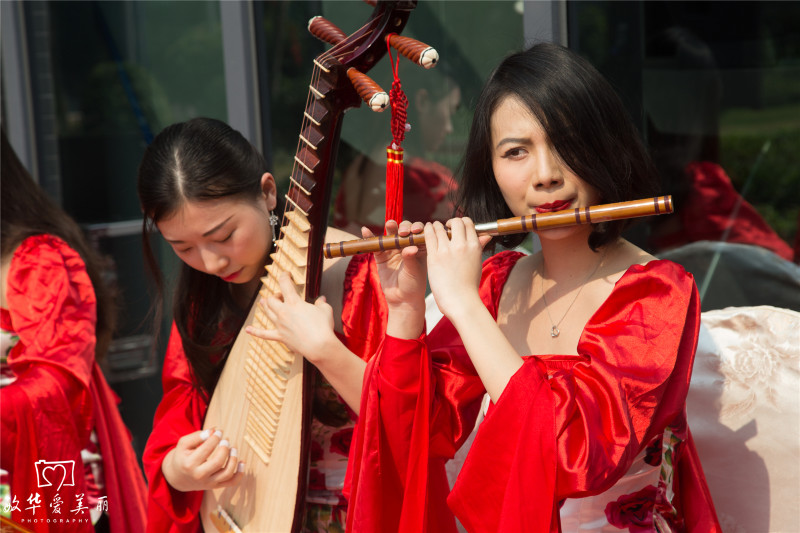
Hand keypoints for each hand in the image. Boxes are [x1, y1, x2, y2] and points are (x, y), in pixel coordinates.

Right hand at [162, 428, 242, 491]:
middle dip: (225, 448)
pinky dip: (240, 473)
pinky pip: (232, 482)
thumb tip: (214, 430)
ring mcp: (208, 483)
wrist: (178, 477)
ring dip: (234, 459)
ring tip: (234, 448)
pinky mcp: (215, 486)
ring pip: (227, 473)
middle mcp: (199, 476)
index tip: (219, 431)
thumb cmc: (182, 456)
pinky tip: (242, 462)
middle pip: (218, 462)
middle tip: (226, 440)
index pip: (207, 449)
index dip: (216, 437)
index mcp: (189, 464)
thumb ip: (197, 436)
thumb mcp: (184, 444)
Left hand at [245, 272, 337, 365]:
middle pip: (272, 299)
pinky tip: (248, 329)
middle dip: (276, 295)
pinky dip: (255, 332)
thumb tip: (321, 299)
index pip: (285, 284)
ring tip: (263, 302)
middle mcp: (284, 312)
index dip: (284, 276)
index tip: (286, 274)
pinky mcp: (280, 337)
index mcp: (294, 302)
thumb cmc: (323, 327)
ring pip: (267, 312)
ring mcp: (280, 325)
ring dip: (265, 306)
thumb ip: (321, 303)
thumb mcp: (325, 310)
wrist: (319, 346)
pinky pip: (264, 334)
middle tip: (281, 295)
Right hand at [369, 221, 427, 337]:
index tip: (415, 230)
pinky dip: (370, 237)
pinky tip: (365, 231)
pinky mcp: (381, 256)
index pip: (418, 233)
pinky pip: (376, 245)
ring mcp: (394, 250)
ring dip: (390, 227)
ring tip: (390, 224)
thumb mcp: (414, 271)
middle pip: (405, 230)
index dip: (417, 228)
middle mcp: (407, 246)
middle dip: (404, 227)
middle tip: (403, 232)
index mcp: (420, 247)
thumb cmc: (413, 284)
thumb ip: (410, 258)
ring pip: (391, 235)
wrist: (402, 299)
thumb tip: (410, 247)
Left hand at [425, 218, 491, 321]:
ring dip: (436, 225)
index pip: (468, 223)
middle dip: (450, 222)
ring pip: (439, 227)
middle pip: (455, 222)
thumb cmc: (469, 285)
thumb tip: (487, 235)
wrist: (461, 301)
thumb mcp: (477, 262)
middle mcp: (461, 245)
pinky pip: (429, 236)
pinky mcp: (434, 257)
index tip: (456, 228)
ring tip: (433, 227)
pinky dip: (427, 230)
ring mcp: (446, 250)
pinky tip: (425, 230)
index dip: (461, 223)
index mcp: (474, 246)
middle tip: (445, 228)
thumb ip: (479, 246)